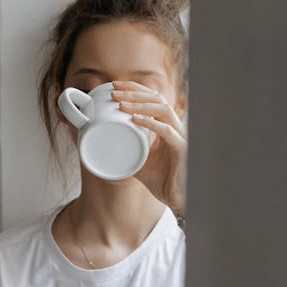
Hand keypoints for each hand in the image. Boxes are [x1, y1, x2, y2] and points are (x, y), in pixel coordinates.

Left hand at [111, 80, 186, 211]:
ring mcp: (179, 136)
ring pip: (163, 109)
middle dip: (134, 92)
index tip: (115, 86)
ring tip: (121, 104)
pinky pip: (166, 130)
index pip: (152, 99)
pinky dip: (150, 122)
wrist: (177, 200)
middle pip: (157, 98)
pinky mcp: (181, 149)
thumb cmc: (163, 182)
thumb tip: (104, 147)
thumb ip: (128, 152)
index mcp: (166, 127)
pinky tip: (135, 118)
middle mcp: (174, 127)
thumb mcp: (140, 163)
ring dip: (140, 104)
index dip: (135, 90)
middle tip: (114, 91)